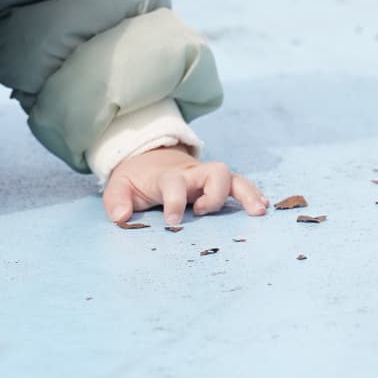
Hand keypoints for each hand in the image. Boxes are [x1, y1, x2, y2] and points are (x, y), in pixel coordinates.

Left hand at [102, 145, 268, 229]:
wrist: (149, 157)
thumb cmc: (136, 177)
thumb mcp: (118, 186)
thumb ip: (116, 200)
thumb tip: (121, 217)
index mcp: (168, 176)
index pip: (175, 183)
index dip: (175, 200)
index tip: (172, 221)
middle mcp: (192, 174)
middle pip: (215, 171)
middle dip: (216, 193)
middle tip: (204, 212)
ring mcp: (207, 177)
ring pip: (232, 177)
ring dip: (247, 193)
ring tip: (258, 211)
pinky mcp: (216, 184)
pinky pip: (239, 185)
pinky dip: (252, 194)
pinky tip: (262, 207)